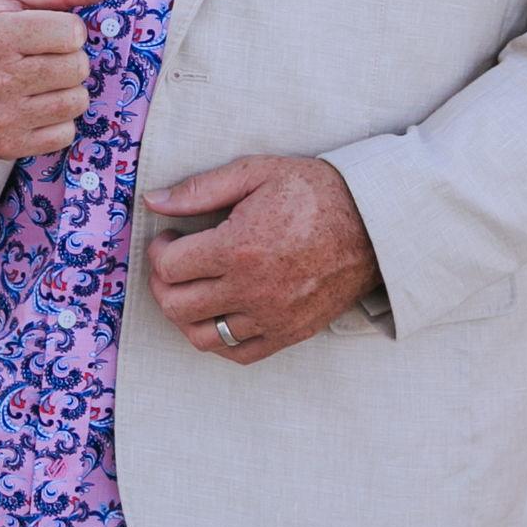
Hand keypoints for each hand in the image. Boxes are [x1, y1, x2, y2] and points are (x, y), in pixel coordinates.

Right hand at [0, 0, 118, 159]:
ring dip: (66, 89)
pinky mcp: (7, 146)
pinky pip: (66, 134)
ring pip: (77, 102)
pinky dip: (58, 120)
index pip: (72, 33)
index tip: (47, 31)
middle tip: (41, 56)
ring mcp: (2, 117)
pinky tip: (35, 105)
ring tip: (39, 80)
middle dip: (68, 58)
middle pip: (77, 68)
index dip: (67, 29)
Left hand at [142, 155, 380, 363]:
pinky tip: (218, 314)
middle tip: (173, 263)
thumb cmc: (314, 192)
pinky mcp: (290, 333)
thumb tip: (153, 202)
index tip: (169, 238)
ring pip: (202, 337)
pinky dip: (218, 341)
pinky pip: (239, 353)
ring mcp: (272, 317)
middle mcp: (252, 289)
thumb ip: (200, 190)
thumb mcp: (255, 173)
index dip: (158, 251)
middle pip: (176, 306)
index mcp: (238, 247)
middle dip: (162, 283)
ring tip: (192, 289)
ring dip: (184, 315)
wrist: (374, 224)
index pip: (168, 268)